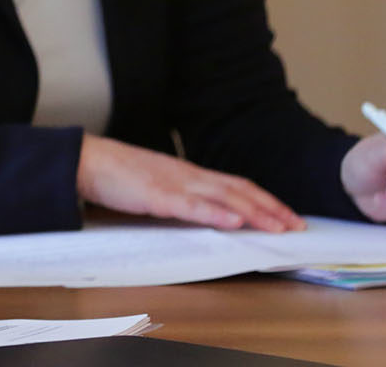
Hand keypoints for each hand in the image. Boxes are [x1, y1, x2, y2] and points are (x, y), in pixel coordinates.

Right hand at [76, 135, 303, 231]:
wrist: (87, 160)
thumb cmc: (118, 174)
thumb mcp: (158, 183)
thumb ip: (182, 195)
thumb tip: (204, 211)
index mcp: (189, 174)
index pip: (236, 185)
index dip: (265, 199)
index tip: (288, 215)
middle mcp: (189, 176)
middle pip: (239, 191)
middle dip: (271, 208)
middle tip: (298, 225)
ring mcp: (174, 184)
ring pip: (223, 198)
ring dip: (255, 213)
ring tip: (279, 226)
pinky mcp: (157, 195)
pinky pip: (192, 207)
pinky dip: (216, 215)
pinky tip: (235, 223)